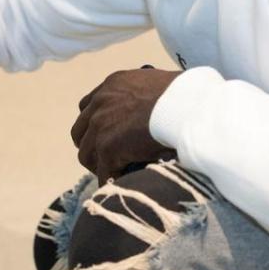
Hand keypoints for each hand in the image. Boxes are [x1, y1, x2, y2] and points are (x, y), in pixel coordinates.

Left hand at [70, 68, 180, 184]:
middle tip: (107, 158)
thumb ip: (145, 96)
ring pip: (86, 154)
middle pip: (80, 130)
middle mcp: (101, 102)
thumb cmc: (185, 96)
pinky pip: (104, 172)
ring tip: (115, 173)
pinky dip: (111, 180)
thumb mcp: (157, 86)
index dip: (96, 124)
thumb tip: (152, 111)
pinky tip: (122, 185)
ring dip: (99, 165)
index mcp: (114, 84)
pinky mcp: (107, 147)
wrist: (187, 107)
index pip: (89, 106)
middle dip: (92, 145)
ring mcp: (100, 125)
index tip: (107, 135)